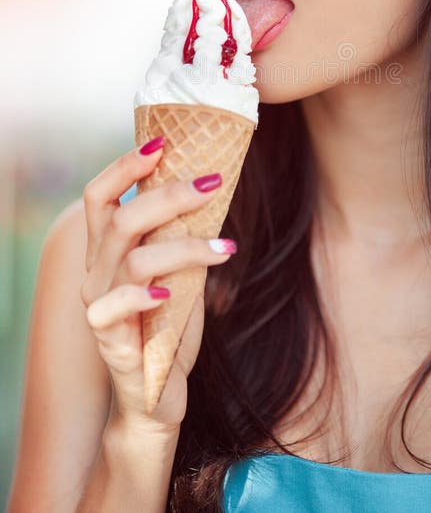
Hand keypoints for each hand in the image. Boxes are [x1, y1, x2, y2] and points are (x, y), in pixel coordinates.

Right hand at [79, 139, 235, 433]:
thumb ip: (182, 236)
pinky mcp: (110, 340)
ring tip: (227, 248)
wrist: (156, 395)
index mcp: (107, 251)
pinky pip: (116, 307)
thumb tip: (215, 187)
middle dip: (169, 194)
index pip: (99, 195)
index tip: (163, 142)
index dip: (124, 166)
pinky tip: (173, 292)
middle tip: (213, 182)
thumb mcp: (179, 272)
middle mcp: (96, 273)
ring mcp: (99, 306)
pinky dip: (144, 293)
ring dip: (185, 245)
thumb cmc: (169, 326)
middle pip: (121, 218)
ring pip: (133, 257)